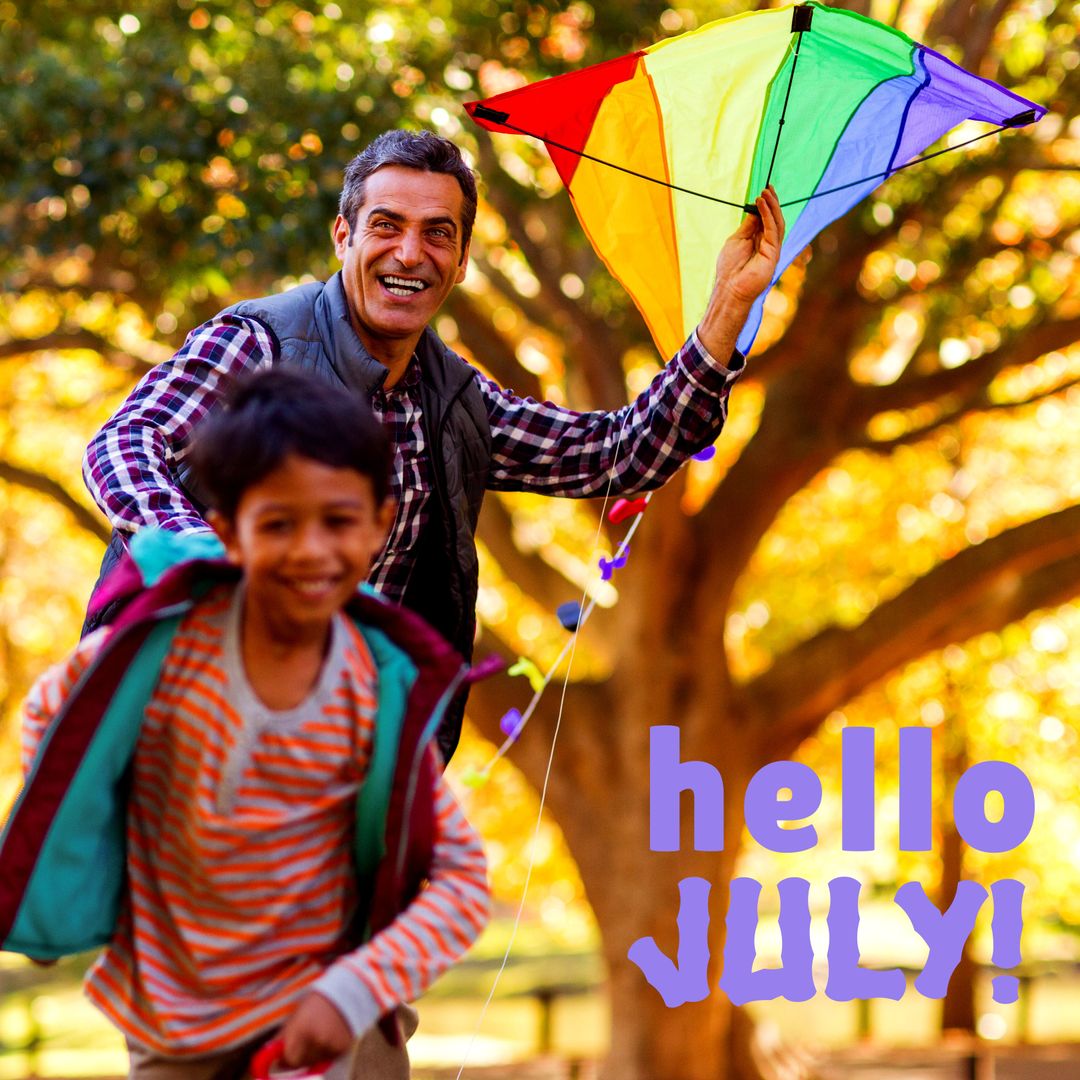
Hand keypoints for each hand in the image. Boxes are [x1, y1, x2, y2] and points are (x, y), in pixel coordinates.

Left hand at [280, 992, 352, 1067]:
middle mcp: (317, 1038)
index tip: (285, 1058)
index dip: (286, 1060)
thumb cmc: (316, 1002)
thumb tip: (269, 1054)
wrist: (345, 992)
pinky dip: (327, 1052)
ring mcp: (331, 1043)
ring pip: (316, 1061)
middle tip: (303, 1044)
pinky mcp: (343, 1047)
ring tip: (318, 1036)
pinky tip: (329, 1037)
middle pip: (302, 1063)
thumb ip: (282, 1036)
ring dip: (313, 1055)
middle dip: (299, 1057)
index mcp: (302, 1028)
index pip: (289, 1059)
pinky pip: (330, 1058)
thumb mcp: (296, 1015)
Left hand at [697, 187, 785, 358]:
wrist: (730, 288)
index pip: (766, 219)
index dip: (766, 205)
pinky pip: (773, 230)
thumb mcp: (737, 240)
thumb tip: (755, 208)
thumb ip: (749, 225)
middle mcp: (768, 244)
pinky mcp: (773, 253)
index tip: (763, 190)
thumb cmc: (729, 267)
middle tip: (768, 188)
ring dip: (772, 206)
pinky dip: (768, 215)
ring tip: (765, 193)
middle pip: (774, 219)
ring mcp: (772, 249)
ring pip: (777, 223)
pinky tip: (762, 204)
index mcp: (759, 241)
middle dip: (772, 202)